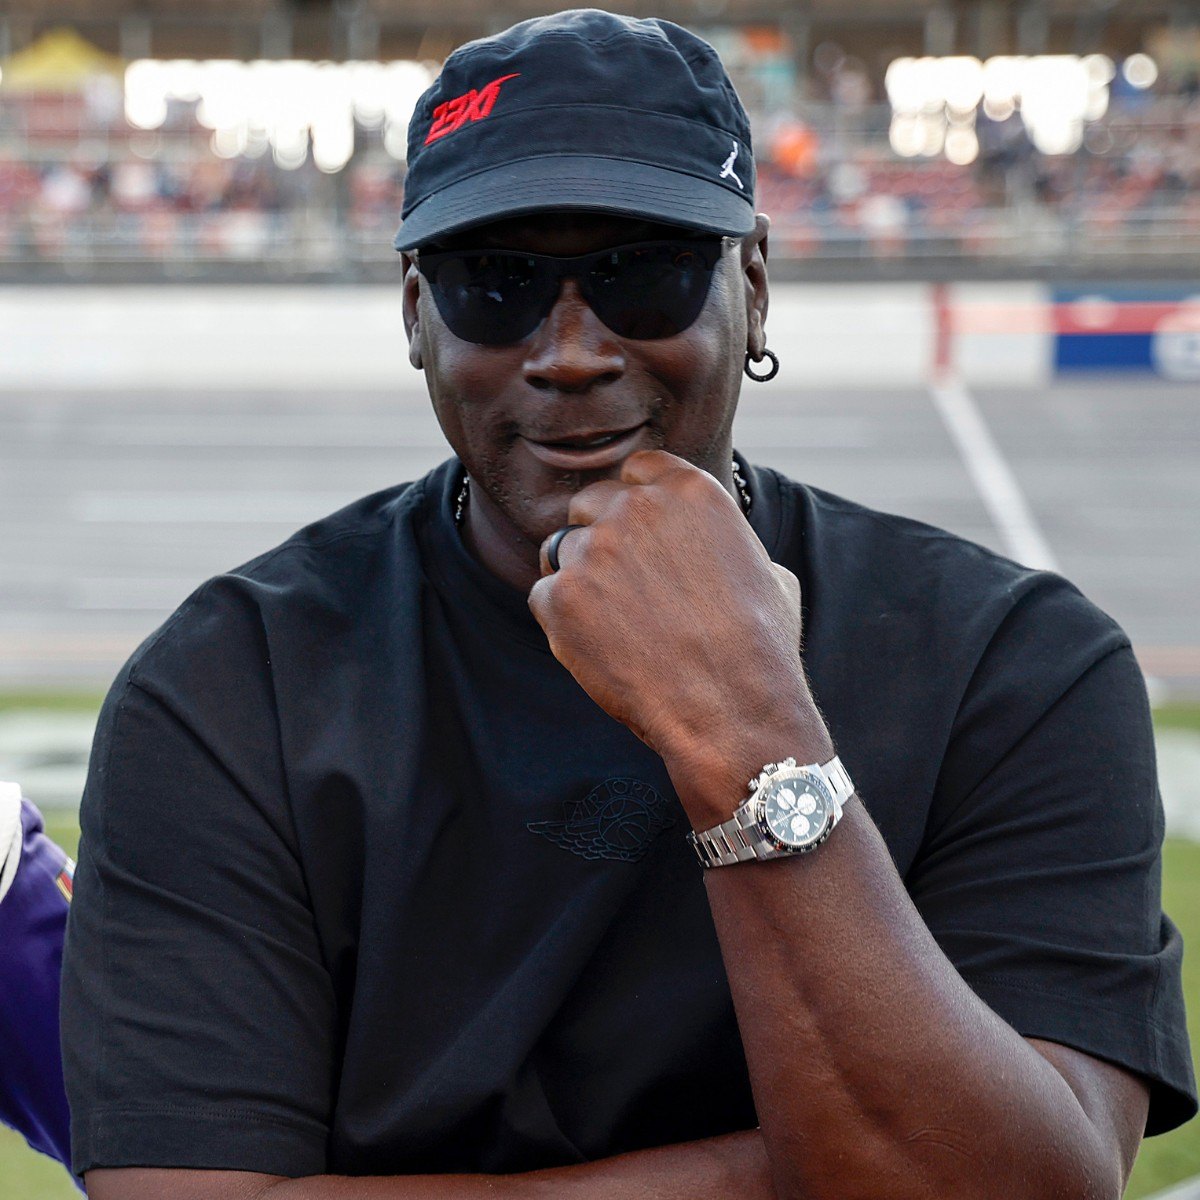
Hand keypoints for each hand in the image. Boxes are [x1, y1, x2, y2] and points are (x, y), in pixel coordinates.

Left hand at [527, 451, 831, 821]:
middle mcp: (635, 508)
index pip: (637, 468)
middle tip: (619, 584)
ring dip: (579, 580)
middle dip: (597, 534)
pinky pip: (545, 597)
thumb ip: (722, 542)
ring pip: (561, 550)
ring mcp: (593, 549)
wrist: (731, 704)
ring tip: (615, 626)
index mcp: (688, 490)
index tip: (638, 531)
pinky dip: (563, 622)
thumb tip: (717, 548)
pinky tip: (601, 649)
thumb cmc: (758, 647)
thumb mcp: (765, 570)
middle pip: (589, 502)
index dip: (633, 499)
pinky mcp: (561, 596)